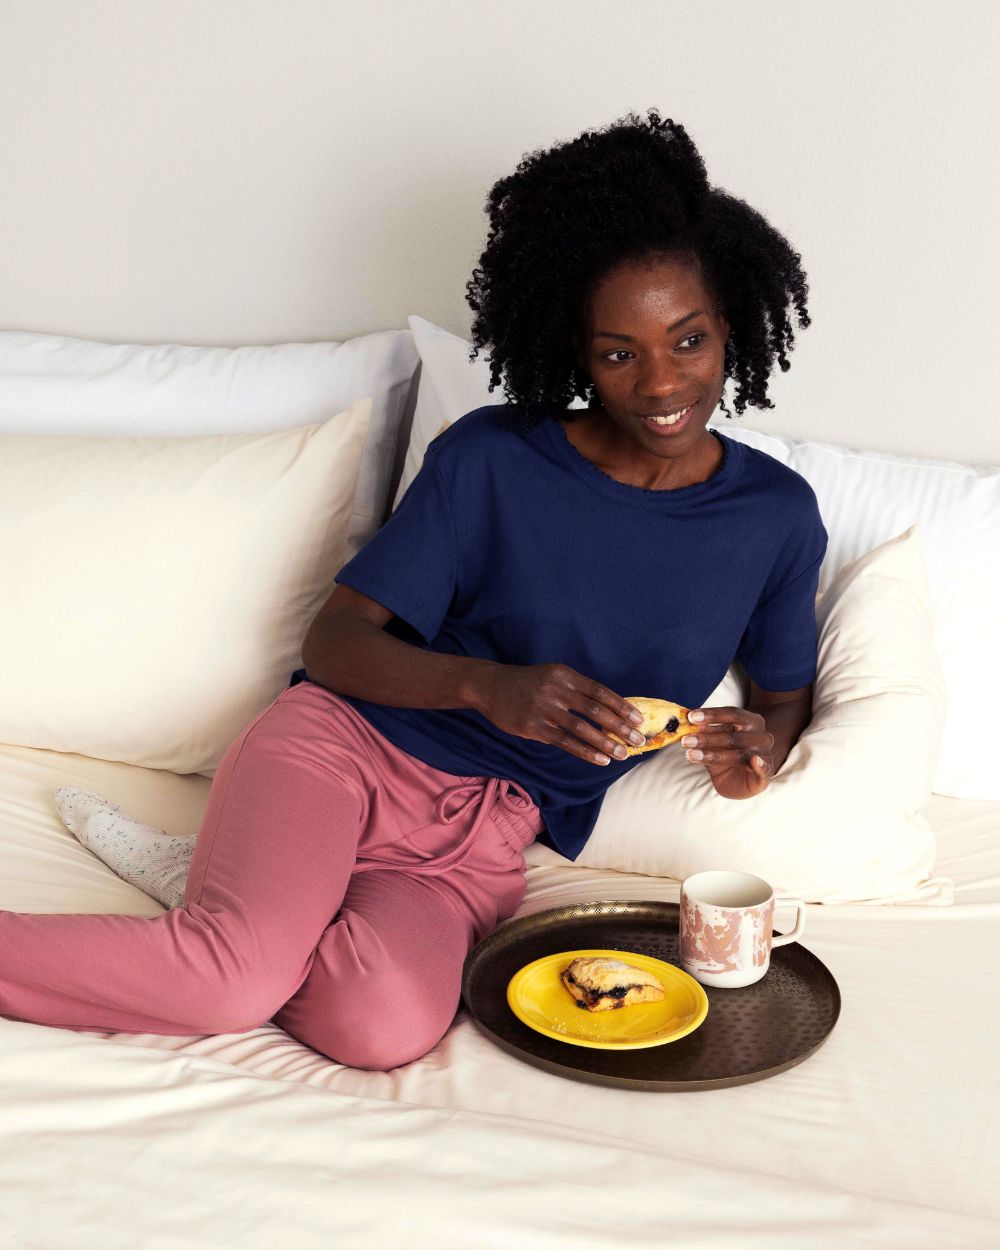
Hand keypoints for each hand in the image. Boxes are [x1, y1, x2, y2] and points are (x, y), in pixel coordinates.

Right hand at [466, 661, 647, 765]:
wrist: (491, 686)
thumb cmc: (528, 683)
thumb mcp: (553, 676)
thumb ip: (577, 690)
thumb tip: (609, 711)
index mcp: (565, 675)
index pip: (600, 691)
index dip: (621, 706)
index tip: (638, 719)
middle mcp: (556, 690)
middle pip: (596, 711)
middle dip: (620, 727)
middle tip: (638, 739)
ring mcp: (544, 709)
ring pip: (583, 729)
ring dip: (606, 743)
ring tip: (623, 754)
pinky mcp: (534, 728)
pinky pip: (565, 742)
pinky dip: (586, 752)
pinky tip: (601, 759)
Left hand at [681, 706, 774, 799]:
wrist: (741, 780)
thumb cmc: (726, 756)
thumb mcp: (713, 742)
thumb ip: (705, 732)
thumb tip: (687, 721)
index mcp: (750, 721)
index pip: (732, 713)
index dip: (711, 714)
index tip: (691, 717)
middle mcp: (760, 735)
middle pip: (732, 734)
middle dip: (707, 737)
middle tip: (686, 741)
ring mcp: (765, 754)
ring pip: (740, 753)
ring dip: (713, 754)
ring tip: (691, 755)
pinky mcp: (766, 773)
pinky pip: (764, 769)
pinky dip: (760, 765)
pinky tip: (754, 762)